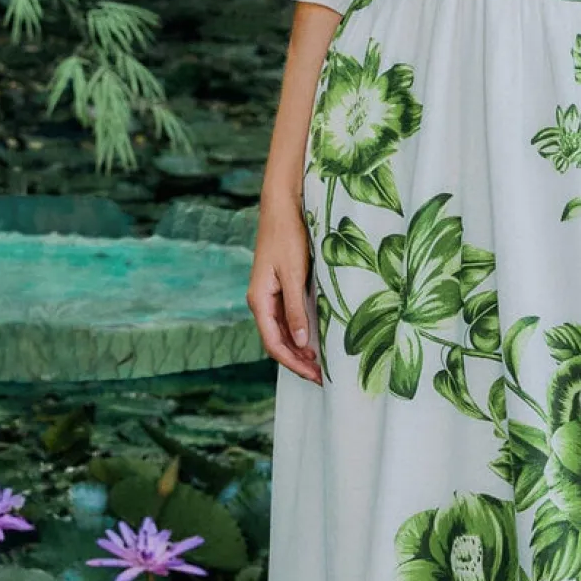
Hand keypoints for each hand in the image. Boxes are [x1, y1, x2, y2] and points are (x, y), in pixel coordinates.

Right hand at [247, 199, 322, 386]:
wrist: (282, 204)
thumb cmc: (287, 235)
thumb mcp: (294, 273)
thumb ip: (296, 308)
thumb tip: (300, 342)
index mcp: (259, 300)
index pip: (274, 343)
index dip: (293, 362)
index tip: (314, 375)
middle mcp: (261, 301)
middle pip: (277, 341)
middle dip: (297, 360)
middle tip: (321, 376)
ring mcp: (269, 294)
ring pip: (282, 330)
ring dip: (298, 347)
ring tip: (320, 362)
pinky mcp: (279, 285)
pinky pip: (287, 316)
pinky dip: (299, 331)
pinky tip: (313, 337)